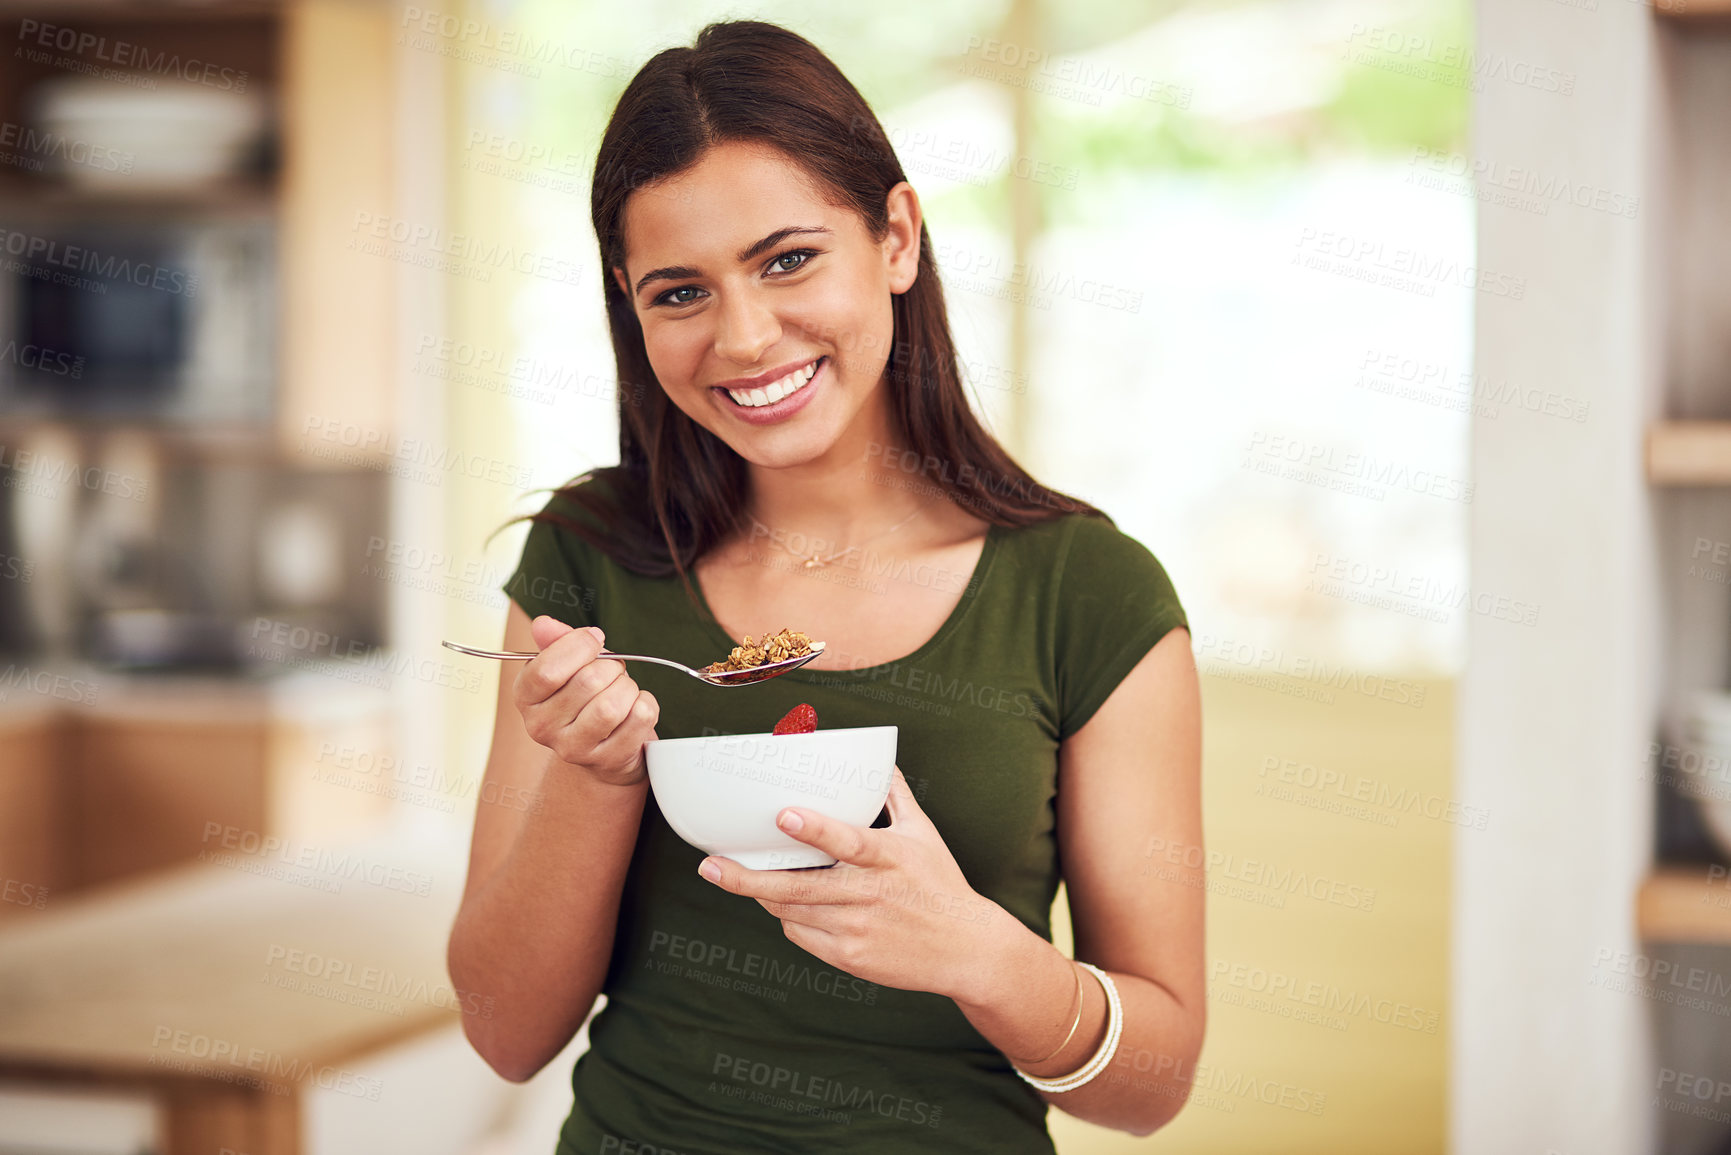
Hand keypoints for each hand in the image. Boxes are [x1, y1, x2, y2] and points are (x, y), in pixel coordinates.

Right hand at [513, 616, 657, 787]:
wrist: (603, 748)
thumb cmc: (585, 697)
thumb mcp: (567, 666)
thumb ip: (556, 641)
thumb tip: (543, 624)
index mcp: (526, 697)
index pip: (546, 670)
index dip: (578, 646)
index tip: (594, 639)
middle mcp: (542, 727)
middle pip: (588, 682)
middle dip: (611, 666)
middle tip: (613, 671)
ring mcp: (574, 748)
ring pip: (613, 704)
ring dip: (628, 687)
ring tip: (623, 691)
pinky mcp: (608, 759)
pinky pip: (640, 717)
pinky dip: (645, 703)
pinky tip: (634, 708)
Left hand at [696, 766, 1004, 999]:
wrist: (967, 950)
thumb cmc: (941, 884)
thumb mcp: (924, 834)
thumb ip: (895, 796)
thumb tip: (879, 759)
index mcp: (889, 858)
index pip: (848, 841)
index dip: (815, 829)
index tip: (783, 814)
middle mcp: (870, 894)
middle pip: (799, 888)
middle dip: (748, 878)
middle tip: (710, 865)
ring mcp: (857, 929)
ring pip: (791, 911)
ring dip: (761, 894)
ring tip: (731, 875)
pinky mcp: (850, 957)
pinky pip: (802, 935)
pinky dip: (789, 918)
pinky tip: (785, 905)